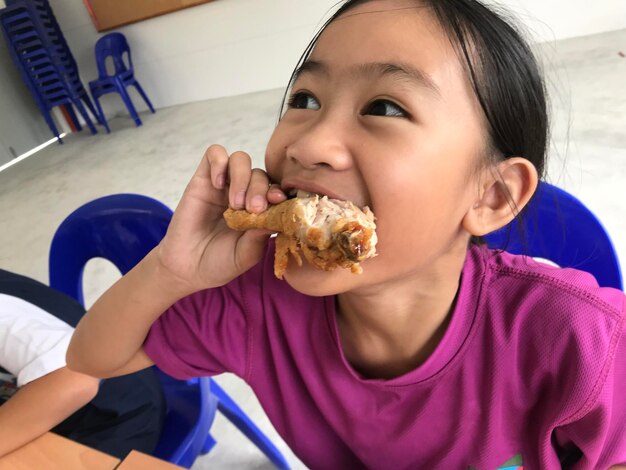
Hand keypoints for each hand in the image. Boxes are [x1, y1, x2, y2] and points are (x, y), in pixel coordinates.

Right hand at [153, 145, 285, 293]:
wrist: (187, 268)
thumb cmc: (220, 262)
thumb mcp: (246, 254)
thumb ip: (260, 236)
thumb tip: (277, 217)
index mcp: (261, 210)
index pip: (277, 189)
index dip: (281, 191)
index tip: (279, 201)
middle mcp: (245, 194)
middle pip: (260, 173)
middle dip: (260, 189)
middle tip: (253, 210)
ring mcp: (224, 185)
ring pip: (241, 159)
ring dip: (242, 177)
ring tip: (234, 204)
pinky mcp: (203, 179)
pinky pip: (214, 153)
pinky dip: (219, 163)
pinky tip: (218, 184)